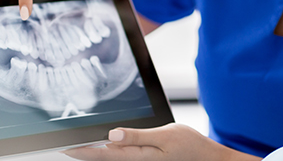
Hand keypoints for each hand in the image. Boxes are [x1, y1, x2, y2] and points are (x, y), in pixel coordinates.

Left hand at [63, 123, 261, 160]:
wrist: (206, 156)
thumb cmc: (189, 145)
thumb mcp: (166, 136)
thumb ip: (138, 137)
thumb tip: (112, 135)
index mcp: (140, 157)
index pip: (105, 154)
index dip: (84, 150)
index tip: (66, 145)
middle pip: (106, 157)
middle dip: (85, 151)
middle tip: (65, 144)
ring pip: (114, 156)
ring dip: (96, 151)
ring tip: (80, 144)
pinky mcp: (148, 159)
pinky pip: (125, 155)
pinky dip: (111, 150)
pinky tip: (106, 144)